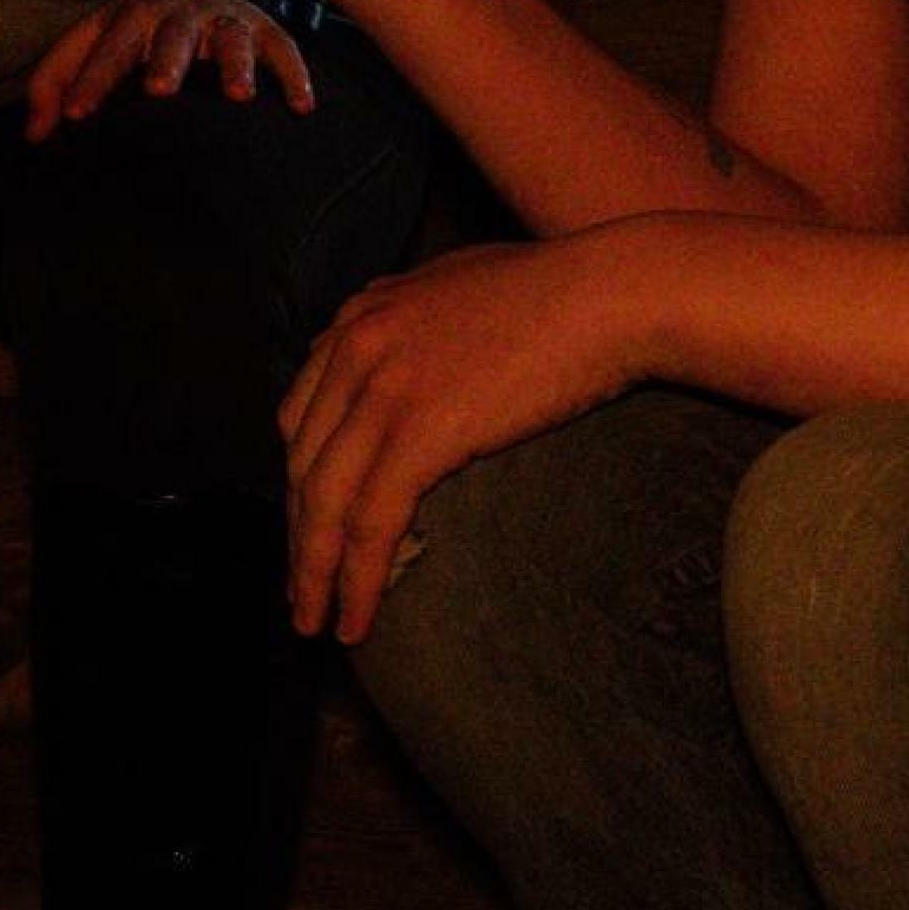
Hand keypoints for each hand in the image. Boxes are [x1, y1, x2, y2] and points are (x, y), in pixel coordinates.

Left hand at [21, 0, 316, 142]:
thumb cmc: (135, 33)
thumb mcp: (91, 43)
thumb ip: (55, 83)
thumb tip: (38, 134)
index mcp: (135, 10)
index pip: (109, 45)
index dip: (92, 78)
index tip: (77, 116)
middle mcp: (183, 10)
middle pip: (173, 33)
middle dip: (168, 61)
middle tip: (160, 92)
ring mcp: (227, 18)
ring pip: (232, 37)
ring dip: (235, 65)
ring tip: (238, 97)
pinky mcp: (264, 29)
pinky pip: (283, 49)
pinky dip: (293, 75)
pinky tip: (301, 106)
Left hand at [279, 234, 629, 640]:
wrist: (610, 295)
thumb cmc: (562, 291)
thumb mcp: (463, 287)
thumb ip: (415, 320)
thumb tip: (407, 355)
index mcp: (364, 314)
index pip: (303, 413)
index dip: (299, 479)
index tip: (309, 525)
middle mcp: (357, 346)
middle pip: (302, 461)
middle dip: (298, 531)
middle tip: (303, 587)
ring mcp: (383, 388)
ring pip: (323, 501)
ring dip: (313, 572)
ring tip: (316, 622)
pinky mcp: (418, 431)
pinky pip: (370, 524)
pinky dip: (355, 581)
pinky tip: (357, 622)